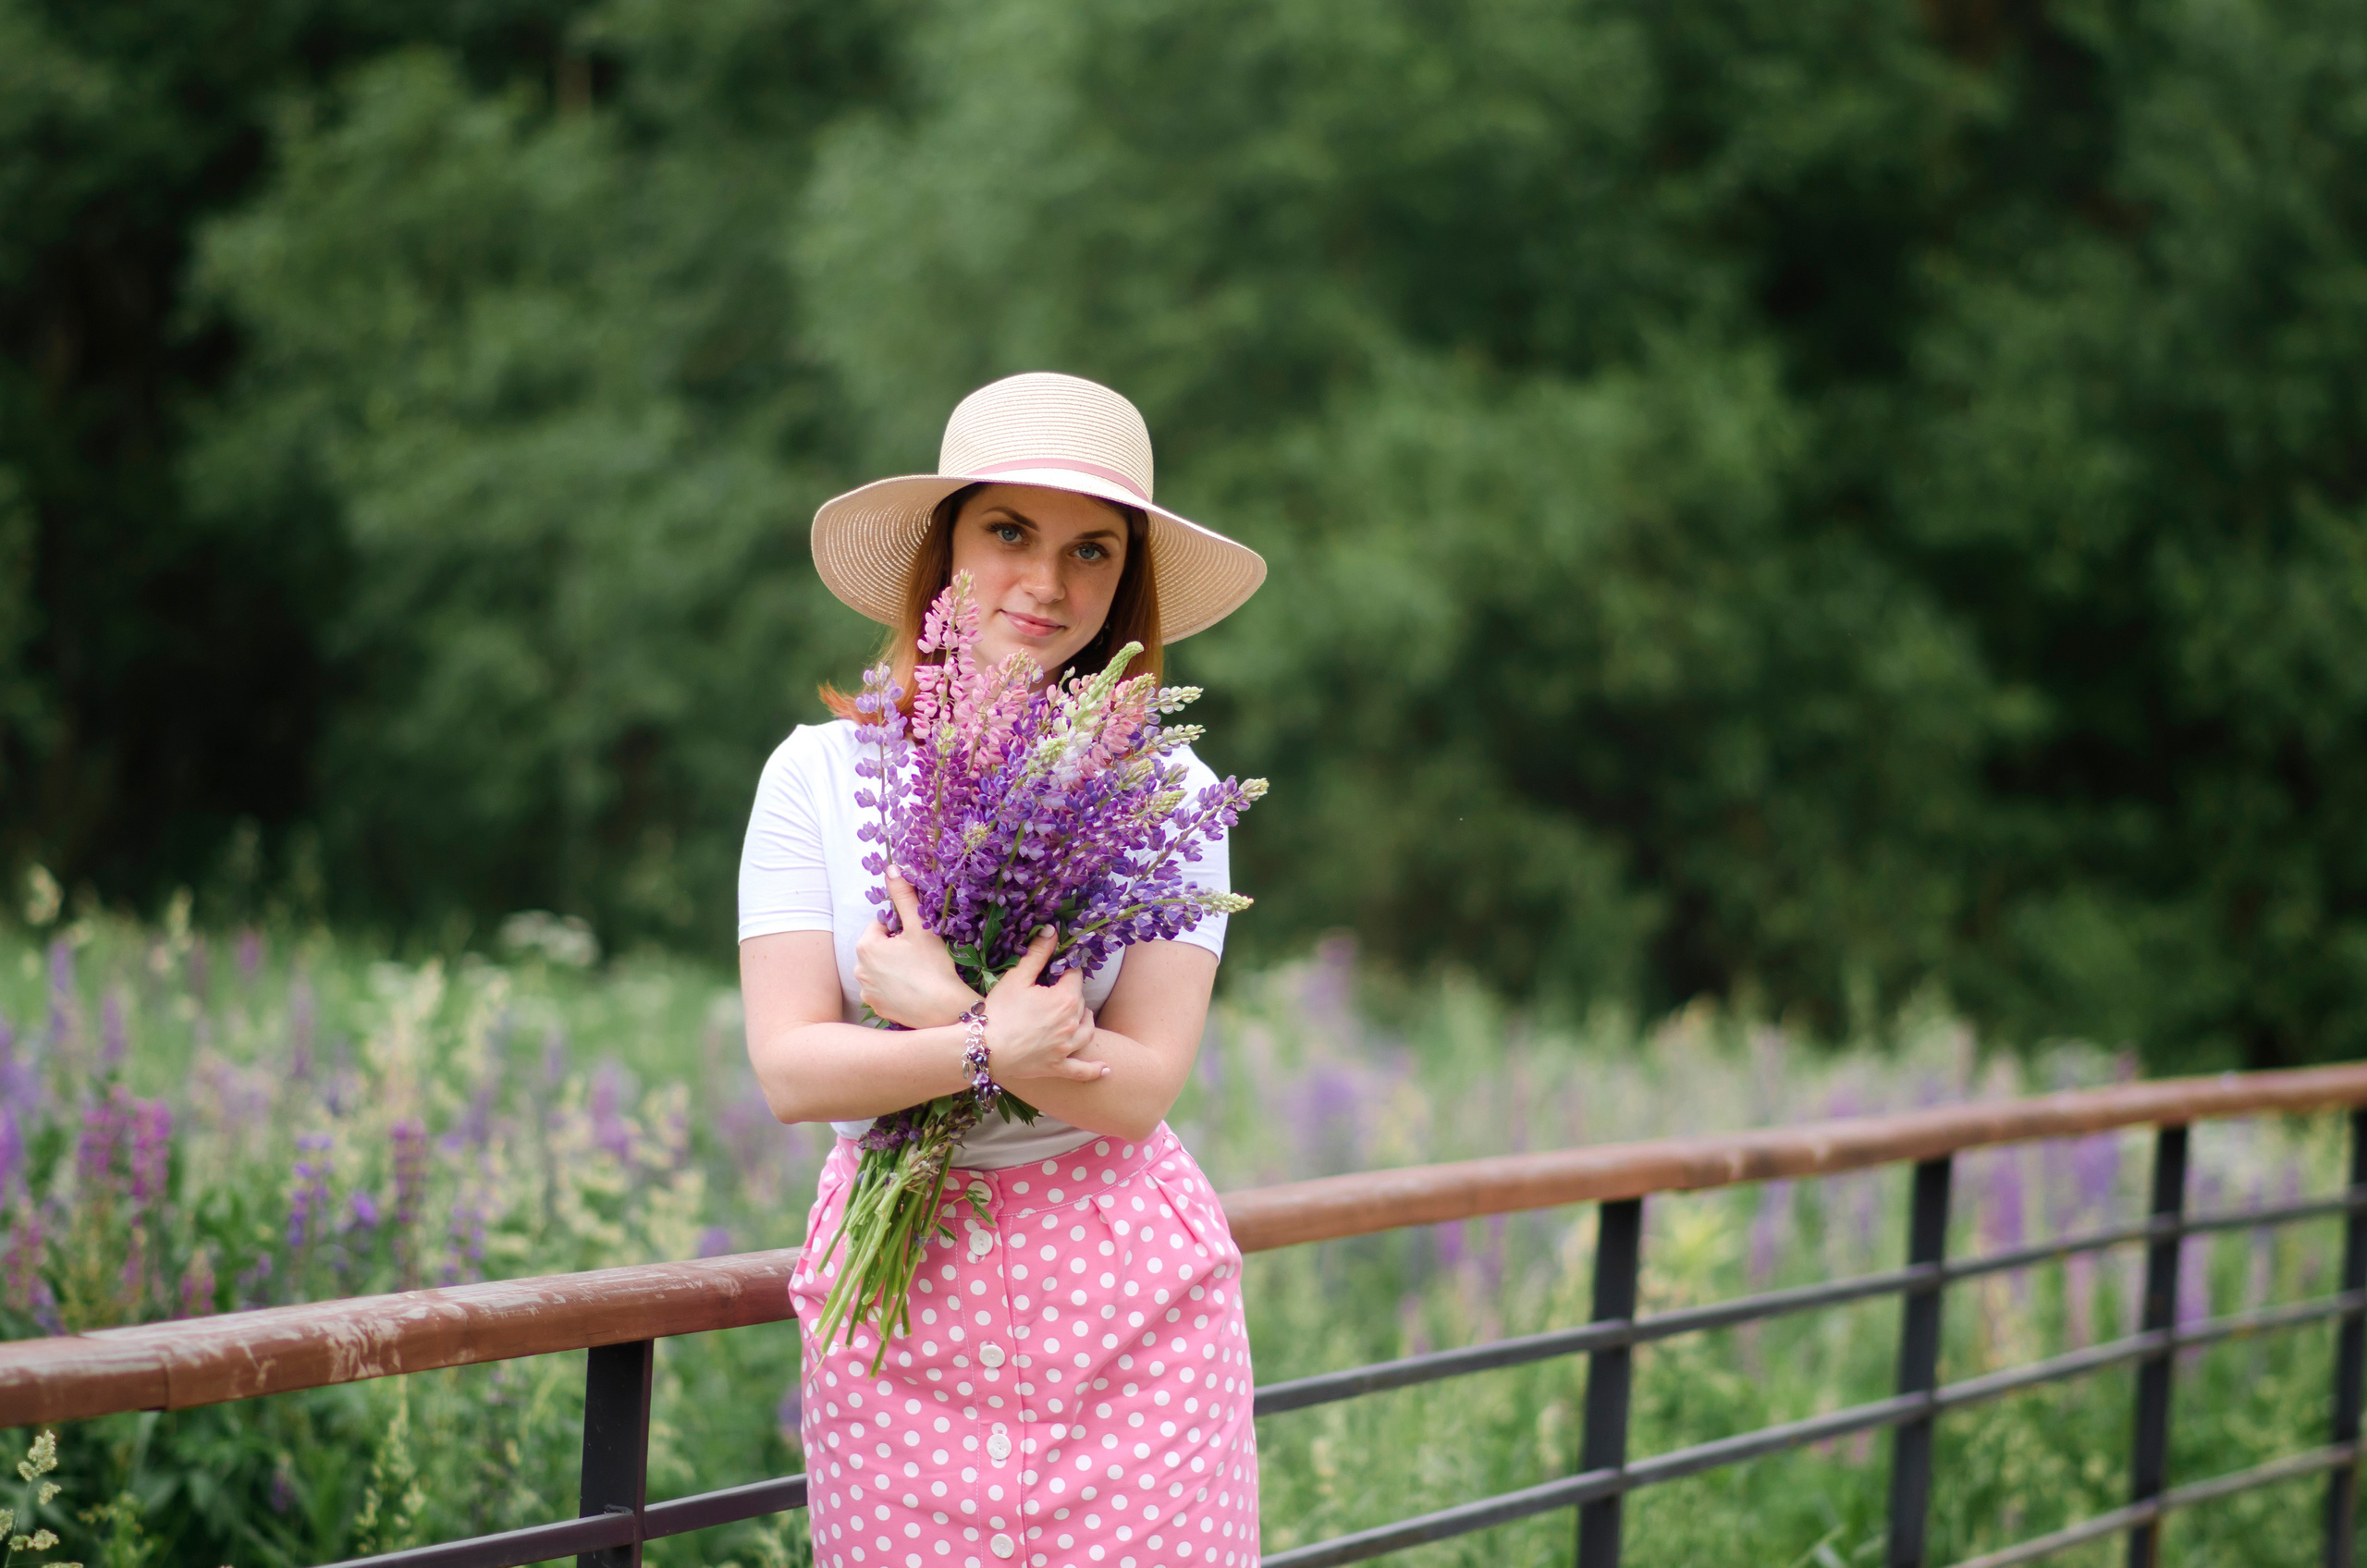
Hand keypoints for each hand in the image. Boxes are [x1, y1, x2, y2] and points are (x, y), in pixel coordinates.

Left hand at [855, 869, 979, 1028]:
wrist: (944, 1010)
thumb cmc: (933, 966)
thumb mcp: (920, 926)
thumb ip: (904, 896)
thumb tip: (891, 868)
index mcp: (866, 946)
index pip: (881, 925)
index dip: (901, 928)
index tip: (917, 938)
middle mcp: (859, 969)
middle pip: (879, 947)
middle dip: (896, 948)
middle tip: (920, 955)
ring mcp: (866, 991)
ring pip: (880, 969)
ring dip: (894, 967)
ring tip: (917, 973)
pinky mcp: (876, 1008)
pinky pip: (883, 989)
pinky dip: (894, 987)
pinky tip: (912, 989)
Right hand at [983, 927, 1104, 1085]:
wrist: (984, 1048)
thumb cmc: (999, 1011)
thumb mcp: (1017, 977)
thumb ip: (1037, 953)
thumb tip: (1052, 930)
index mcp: (1065, 999)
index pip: (1075, 977)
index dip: (1066, 970)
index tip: (1058, 968)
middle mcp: (1072, 1023)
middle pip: (1080, 1003)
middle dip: (1071, 994)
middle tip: (1056, 991)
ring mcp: (1066, 1048)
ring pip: (1086, 1032)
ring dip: (1086, 1022)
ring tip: (1082, 1016)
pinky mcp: (1058, 1066)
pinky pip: (1082, 1070)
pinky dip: (1095, 1069)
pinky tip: (1105, 1069)